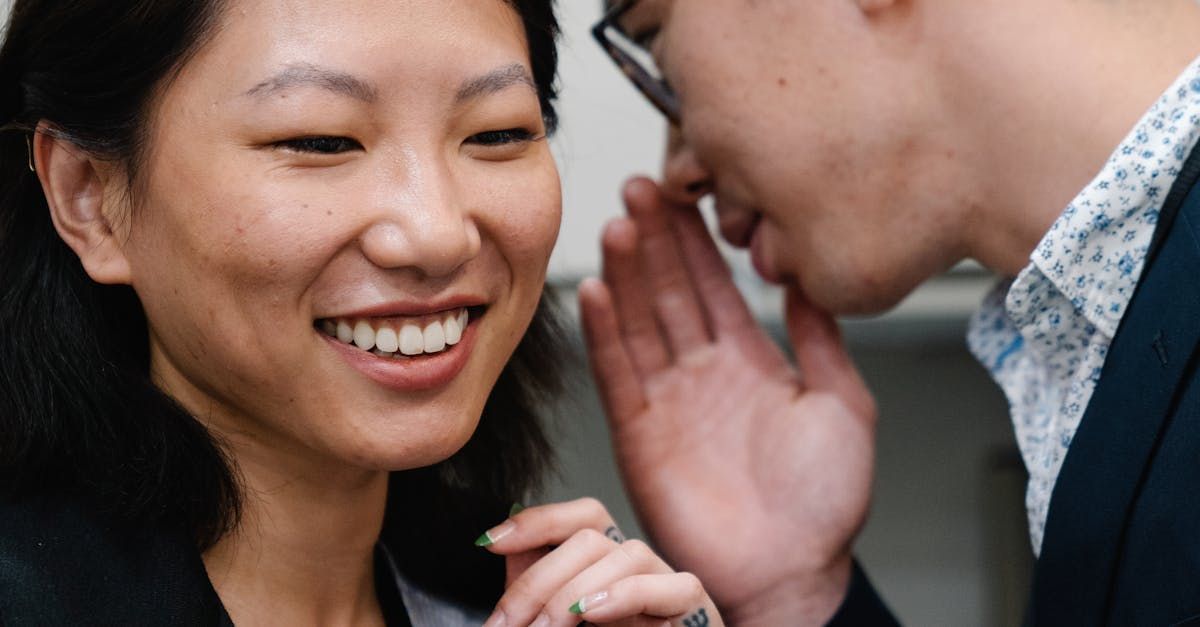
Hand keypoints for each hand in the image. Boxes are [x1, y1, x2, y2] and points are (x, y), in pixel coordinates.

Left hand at [477, 498, 723, 626]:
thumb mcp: (557, 621)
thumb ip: (535, 587)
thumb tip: (498, 544)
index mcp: (610, 564)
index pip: (583, 516)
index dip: (538, 520)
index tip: (489, 543)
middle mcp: (640, 566)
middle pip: (591, 537)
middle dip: (539, 580)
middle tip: (506, 625)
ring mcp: (670, 583)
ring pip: (627, 554)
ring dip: (574, 593)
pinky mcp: (695, 607)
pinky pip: (674, 586)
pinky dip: (627, 595)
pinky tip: (592, 612)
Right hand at [577, 178, 877, 625]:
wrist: (791, 573)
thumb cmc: (823, 505)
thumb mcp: (843, 405)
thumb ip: (822, 340)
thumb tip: (810, 279)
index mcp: (750, 362)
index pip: (715, 286)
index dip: (697, 240)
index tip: (684, 192)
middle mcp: (703, 374)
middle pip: (670, 292)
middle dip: (656, 240)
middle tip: (641, 188)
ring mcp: (668, 400)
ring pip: (640, 321)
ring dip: (627, 273)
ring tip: (618, 224)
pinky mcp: (639, 433)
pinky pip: (617, 372)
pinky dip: (603, 333)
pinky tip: (594, 291)